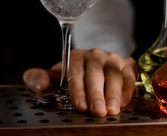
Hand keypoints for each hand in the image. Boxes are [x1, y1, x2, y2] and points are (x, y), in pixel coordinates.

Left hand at [22, 48, 136, 116]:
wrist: (93, 66)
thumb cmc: (71, 76)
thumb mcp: (52, 76)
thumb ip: (37, 78)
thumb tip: (40, 85)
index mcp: (75, 57)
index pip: (75, 72)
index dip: (78, 90)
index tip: (80, 106)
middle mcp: (94, 55)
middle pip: (96, 73)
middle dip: (96, 94)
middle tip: (97, 112)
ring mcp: (112, 59)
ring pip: (114, 74)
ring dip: (114, 93)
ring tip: (112, 110)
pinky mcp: (127, 65)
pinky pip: (129, 76)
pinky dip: (127, 90)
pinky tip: (123, 103)